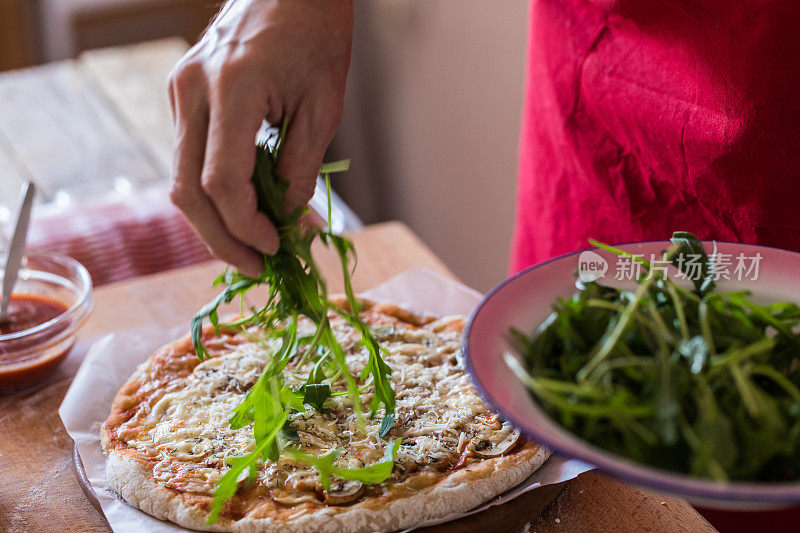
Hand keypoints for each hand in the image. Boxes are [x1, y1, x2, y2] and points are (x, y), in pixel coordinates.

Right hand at [168, 0, 352, 276]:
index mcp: (231, 90)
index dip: (246, 227)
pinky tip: (244, 208)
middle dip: (222, 239)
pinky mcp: (182, 93)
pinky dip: (213, 191)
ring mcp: (180, 90)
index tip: (276, 247)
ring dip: (215, 220)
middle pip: (188, 190)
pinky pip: (189, 156)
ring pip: (182, 177)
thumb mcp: (324, 106)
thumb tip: (287, 219)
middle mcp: (191, 91)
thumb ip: (300, 168)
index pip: (221, 183)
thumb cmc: (316, 34)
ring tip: (255, 244)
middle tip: (257, 266)